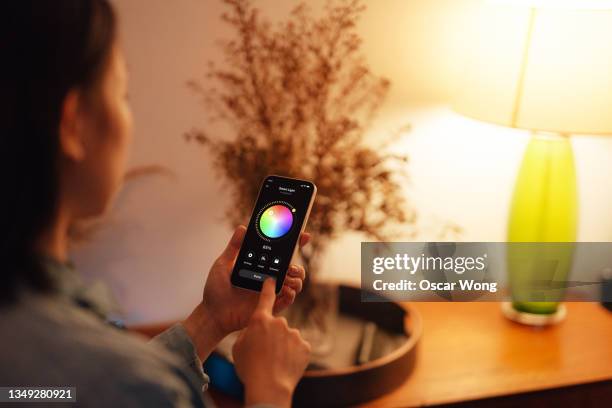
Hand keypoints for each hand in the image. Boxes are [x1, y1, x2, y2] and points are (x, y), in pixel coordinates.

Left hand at [183, 226, 309, 359]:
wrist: (212, 313)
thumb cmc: (216, 289)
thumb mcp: (223, 264)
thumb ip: (234, 246)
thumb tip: (243, 227)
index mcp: (261, 266)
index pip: (281, 254)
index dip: (296, 245)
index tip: (304, 236)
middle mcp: (269, 278)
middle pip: (293, 270)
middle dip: (298, 267)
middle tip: (290, 266)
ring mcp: (271, 292)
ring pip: (295, 284)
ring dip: (297, 279)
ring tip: (288, 277)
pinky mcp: (270, 306)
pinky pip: (288, 300)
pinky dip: (291, 294)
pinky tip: (285, 290)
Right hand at [233, 278, 310, 406]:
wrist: (269, 387)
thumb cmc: (250, 368)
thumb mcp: (238, 347)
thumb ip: (249, 333)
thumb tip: (256, 331)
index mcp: (260, 320)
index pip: (266, 297)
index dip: (269, 287)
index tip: (272, 279)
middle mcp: (279, 323)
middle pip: (276, 326)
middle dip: (272, 336)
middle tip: (264, 353)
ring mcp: (294, 334)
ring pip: (288, 337)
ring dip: (282, 347)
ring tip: (274, 362)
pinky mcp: (305, 346)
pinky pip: (298, 348)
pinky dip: (292, 355)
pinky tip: (285, 365)